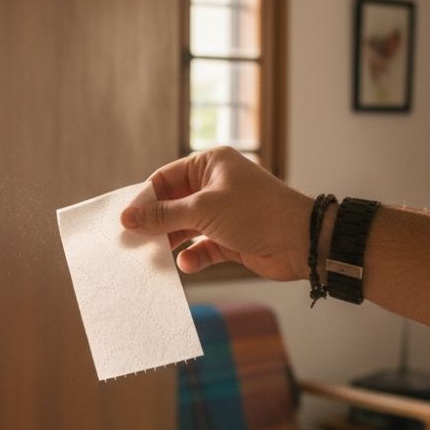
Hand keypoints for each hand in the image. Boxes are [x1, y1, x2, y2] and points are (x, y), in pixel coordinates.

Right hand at [120, 147, 311, 280]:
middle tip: (134, 240)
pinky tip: (187, 264)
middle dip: (156, 223)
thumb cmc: (256, 213)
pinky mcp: (231, 238)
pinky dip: (194, 256)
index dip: (145, 198)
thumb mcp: (202, 210)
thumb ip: (163, 215)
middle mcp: (216, 185)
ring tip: (154, 255)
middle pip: (173, 204)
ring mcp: (224, 212)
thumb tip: (128, 218)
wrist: (303, 242)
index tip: (125, 218)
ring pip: (186, 227)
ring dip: (172, 241)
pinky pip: (203, 246)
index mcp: (210, 164)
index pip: (166, 178)